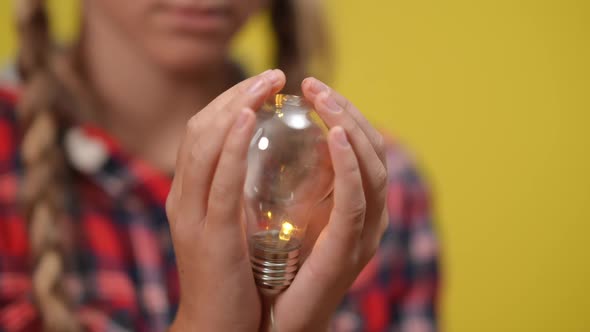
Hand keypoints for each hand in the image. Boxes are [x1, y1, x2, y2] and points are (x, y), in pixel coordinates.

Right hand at [166, 69, 285, 330]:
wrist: (217, 329)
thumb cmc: (233, 279)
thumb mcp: (232, 228)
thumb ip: (239, 197)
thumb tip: (268, 166)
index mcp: (190, 196)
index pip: (202, 133)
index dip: (229, 101)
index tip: (264, 84)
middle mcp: (184, 199)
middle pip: (200, 130)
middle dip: (235, 95)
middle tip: (273, 75)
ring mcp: (192, 217)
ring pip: (203, 148)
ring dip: (234, 108)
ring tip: (267, 85)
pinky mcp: (210, 238)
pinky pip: (219, 184)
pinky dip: (232, 147)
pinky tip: (249, 120)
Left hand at [272, 78, 388, 330]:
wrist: (270, 323)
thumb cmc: (275, 270)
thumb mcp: (286, 217)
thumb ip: (294, 186)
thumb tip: (274, 144)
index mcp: (354, 207)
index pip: (361, 149)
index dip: (344, 113)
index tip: (312, 87)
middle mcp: (368, 217)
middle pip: (372, 151)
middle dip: (347, 112)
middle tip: (314, 84)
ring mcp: (363, 236)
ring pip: (373, 170)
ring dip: (350, 129)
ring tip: (325, 100)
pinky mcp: (347, 253)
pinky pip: (356, 203)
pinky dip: (351, 167)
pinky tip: (334, 136)